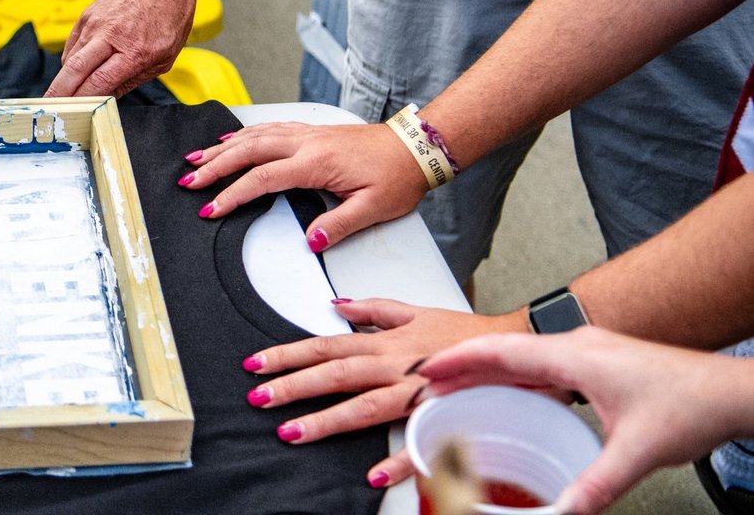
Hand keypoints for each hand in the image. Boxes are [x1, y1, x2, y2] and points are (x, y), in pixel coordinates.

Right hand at [45, 0, 197, 97]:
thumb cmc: (169, 16)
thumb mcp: (164, 57)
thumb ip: (133, 79)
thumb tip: (107, 98)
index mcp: (134, 50)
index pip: (98, 82)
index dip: (82, 101)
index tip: (73, 116)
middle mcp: (110, 35)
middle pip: (74, 70)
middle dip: (58, 94)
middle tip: (49, 110)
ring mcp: (95, 23)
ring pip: (70, 58)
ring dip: (63, 79)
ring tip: (60, 96)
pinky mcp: (87, 14)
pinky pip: (73, 44)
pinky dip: (70, 61)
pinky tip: (73, 72)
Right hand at [181, 122, 426, 249]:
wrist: (415, 147)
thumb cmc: (398, 176)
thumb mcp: (374, 208)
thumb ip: (338, 225)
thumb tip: (310, 241)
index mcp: (316, 163)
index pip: (262, 179)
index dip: (232, 195)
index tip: (211, 209)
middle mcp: (306, 143)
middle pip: (248, 151)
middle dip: (213, 166)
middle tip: (188, 180)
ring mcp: (307, 134)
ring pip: (255, 136)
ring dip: (222, 147)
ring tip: (196, 158)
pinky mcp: (312, 132)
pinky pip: (269, 129)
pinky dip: (244, 134)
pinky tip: (231, 139)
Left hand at [244, 300, 524, 463]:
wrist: (523, 344)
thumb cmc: (470, 333)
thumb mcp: (417, 310)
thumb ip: (373, 309)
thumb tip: (335, 304)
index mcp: (386, 342)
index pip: (327, 346)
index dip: (289, 354)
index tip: (256, 363)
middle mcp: (397, 365)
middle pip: (335, 374)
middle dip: (293, 385)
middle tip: (258, 396)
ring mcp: (419, 392)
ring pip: (365, 406)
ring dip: (327, 420)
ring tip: (292, 433)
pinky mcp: (445, 414)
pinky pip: (421, 441)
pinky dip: (400, 459)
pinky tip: (374, 475)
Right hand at [412, 328, 753, 514]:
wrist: (732, 391)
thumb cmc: (693, 404)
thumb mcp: (637, 451)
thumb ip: (594, 484)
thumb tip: (563, 511)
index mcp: (577, 355)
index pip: (503, 351)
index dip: (460, 359)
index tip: (428, 369)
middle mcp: (578, 345)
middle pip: (505, 350)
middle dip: (463, 364)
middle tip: (428, 381)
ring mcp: (589, 352)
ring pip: (523, 356)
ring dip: (488, 369)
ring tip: (458, 386)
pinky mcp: (600, 362)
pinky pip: (543, 364)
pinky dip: (515, 375)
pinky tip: (510, 391)